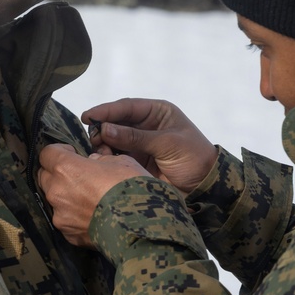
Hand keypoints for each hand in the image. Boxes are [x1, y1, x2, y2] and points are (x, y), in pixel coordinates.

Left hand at [38, 143, 148, 245]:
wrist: (140, 227)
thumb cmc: (132, 189)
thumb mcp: (120, 162)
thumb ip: (99, 161)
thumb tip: (91, 163)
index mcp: (66, 168)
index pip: (47, 153)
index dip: (59, 151)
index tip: (72, 153)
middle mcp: (56, 191)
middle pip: (45, 177)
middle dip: (57, 173)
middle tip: (78, 175)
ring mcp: (60, 216)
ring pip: (55, 200)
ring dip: (66, 196)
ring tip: (88, 198)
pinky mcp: (68, 235)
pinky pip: (66, 220)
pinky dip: (74, 216)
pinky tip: (93, 216)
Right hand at [82, 99, 216, 194]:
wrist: (206, 188)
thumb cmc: (194, 158)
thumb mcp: (167, 144)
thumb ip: (135, 137)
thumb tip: (105, 129)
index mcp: (158, 112)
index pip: (127, 107)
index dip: (106, 111)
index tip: (88, 116)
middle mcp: (146, 125)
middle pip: (116, 122)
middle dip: (102, 129)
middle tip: (94, 139)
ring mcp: (139, 144)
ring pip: (113, 140)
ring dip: (103, 145)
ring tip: (101, 153)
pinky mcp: (136, 162)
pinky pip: (116, 156)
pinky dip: (108, 158)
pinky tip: (104, 162)